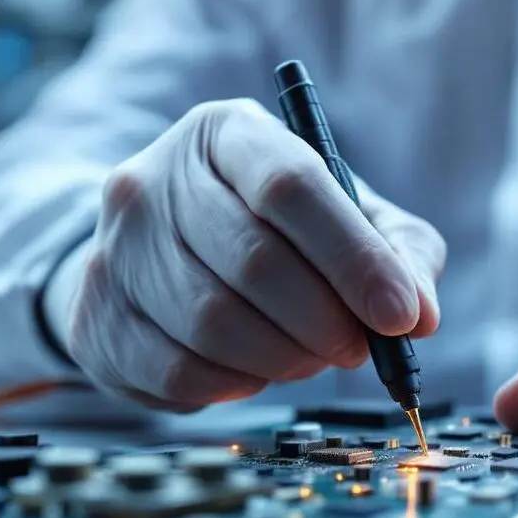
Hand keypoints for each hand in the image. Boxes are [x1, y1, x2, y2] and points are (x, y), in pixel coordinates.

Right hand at [46, 99, 444, 410]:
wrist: (156, 257)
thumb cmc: (272, 232)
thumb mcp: (345, 216)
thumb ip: (398, 251)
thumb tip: (420, 315)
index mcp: (226, 133)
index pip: (291, 186)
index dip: (355, 258)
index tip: (401, 316)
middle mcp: (156, 179)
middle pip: (255, 261)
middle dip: (326, 321)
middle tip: (357, 348)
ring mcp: (116, 249)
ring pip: (215, 324)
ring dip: (284, 358)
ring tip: (309, 355)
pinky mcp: (96, 318)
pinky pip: (180, 372)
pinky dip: (236, 384)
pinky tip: (254, 369)